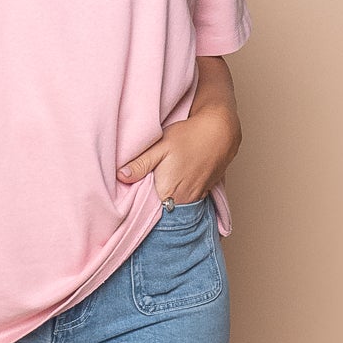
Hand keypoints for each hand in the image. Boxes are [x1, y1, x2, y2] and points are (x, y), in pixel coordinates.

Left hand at [117, 95, 241, 204]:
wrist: (220, 132)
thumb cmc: (189, 136)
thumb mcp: (160, 146)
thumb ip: (140, 164)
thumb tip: (121, 176)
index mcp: (168, 192)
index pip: (146, 210)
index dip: (137, 205)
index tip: (128, 199)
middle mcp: (183, 201)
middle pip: (160, 211)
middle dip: (150, 205)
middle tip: (139, 194)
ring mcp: (195, 199)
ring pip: (174, 207)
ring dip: (164, 201)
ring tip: (156, 190)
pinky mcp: (203, 193)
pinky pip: (186, 202)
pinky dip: (178, 197)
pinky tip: (173, 186)